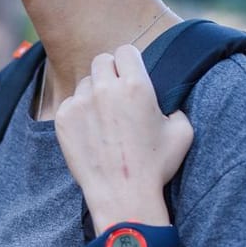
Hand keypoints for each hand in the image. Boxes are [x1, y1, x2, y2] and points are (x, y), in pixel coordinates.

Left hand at [55, 44, 191, 227]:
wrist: (123, 195)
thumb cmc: (156, 166)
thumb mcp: (182, 132)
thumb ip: (175, 106)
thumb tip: (167, 100)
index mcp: (136, 85)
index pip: (125, 51)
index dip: (129, 62)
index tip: (130, 75)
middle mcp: (105, 89)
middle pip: (102, 60)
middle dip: (110, 73)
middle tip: (116, 94)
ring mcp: (80, 103)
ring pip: (86, 83)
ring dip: (94, 93)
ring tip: (104, 119)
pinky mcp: (63, 119)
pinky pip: (70, 103)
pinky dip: (78, 112)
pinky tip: (91, 132)